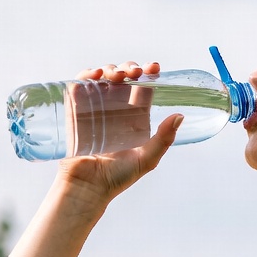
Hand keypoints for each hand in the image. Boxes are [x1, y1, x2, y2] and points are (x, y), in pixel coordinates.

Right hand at [57, 61, 181, 207]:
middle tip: (135, 72)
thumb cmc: (118, 178)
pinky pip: (80, 86)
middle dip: (130, 69)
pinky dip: (87, 75)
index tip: (154, 68)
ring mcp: (95, 109)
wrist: (88, 188)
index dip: (149, 75)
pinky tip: (96, 75)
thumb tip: (180, 116)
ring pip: (103, 79)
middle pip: (123, 79)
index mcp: (135, 119)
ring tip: (116, 75)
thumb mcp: (146, 159)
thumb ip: (163, 139)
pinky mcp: (76, 111)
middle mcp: (116, 111)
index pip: (143, 90)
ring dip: (110, 69)